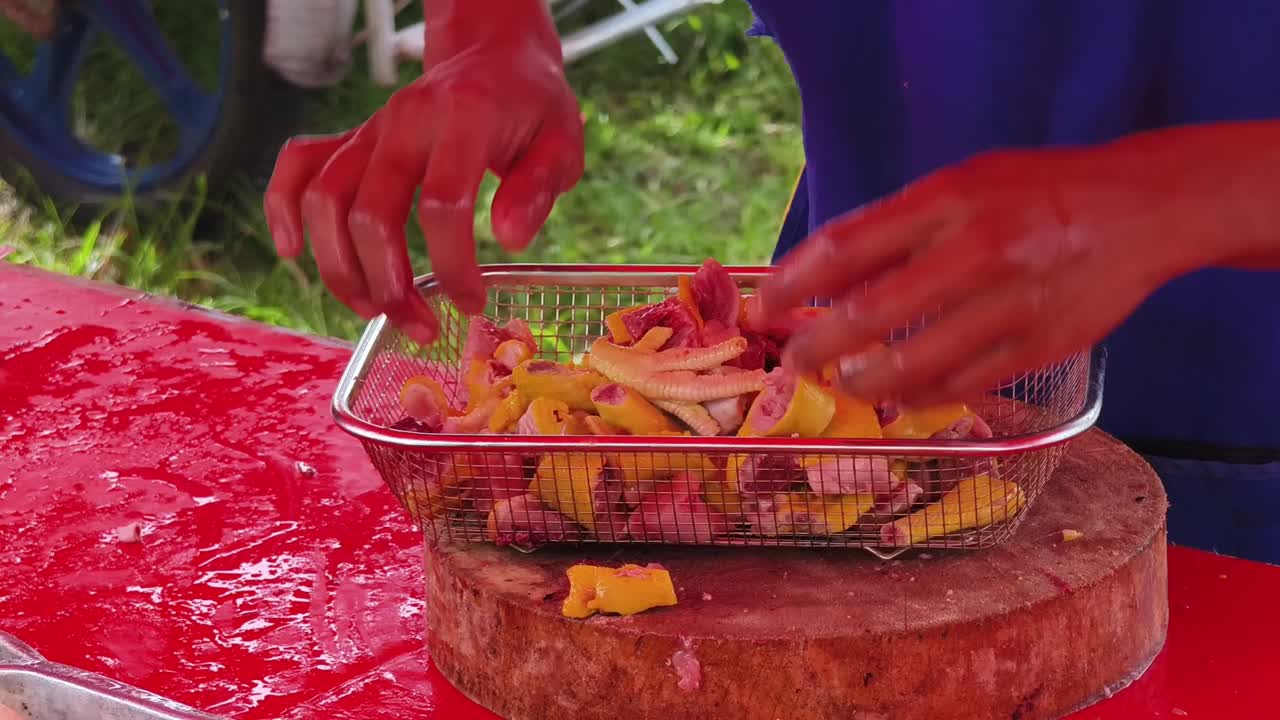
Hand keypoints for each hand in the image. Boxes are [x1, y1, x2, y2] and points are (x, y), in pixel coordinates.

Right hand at [264, 1, 583, 343]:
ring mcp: (371, 129)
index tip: (472, 304)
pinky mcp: (353, 138)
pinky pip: (298, 166)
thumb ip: (539, 187)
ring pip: (325, 200)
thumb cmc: (532, 106)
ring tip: (374, 311)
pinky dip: (284, 208)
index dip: (453, 266)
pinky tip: (294, 250)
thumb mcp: (563, 140)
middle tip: (421, 328)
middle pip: (370, 212)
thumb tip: (508, 239)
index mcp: (462, 118)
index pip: (442, 204)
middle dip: (390, 284)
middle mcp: (404, 120)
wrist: (495, 57)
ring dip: (341, 268)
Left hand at [754, 146, 1199, 406]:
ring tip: (845, 382)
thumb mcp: (965, 183)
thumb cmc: (1038, 192)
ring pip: (911, 364)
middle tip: (794, 361)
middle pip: (868, 315)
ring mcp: (1009, 304)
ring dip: (862, 381)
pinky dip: (918, 396)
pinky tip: (899, 394)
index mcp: (948, 199)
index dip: (794, 285)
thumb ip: (900, 227)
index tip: (765, 306)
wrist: (1143, 209)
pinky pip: (959, 386)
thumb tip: (827, 281)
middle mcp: (976, 250)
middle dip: (815, 347)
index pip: (846, 248)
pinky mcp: (1037, 347)